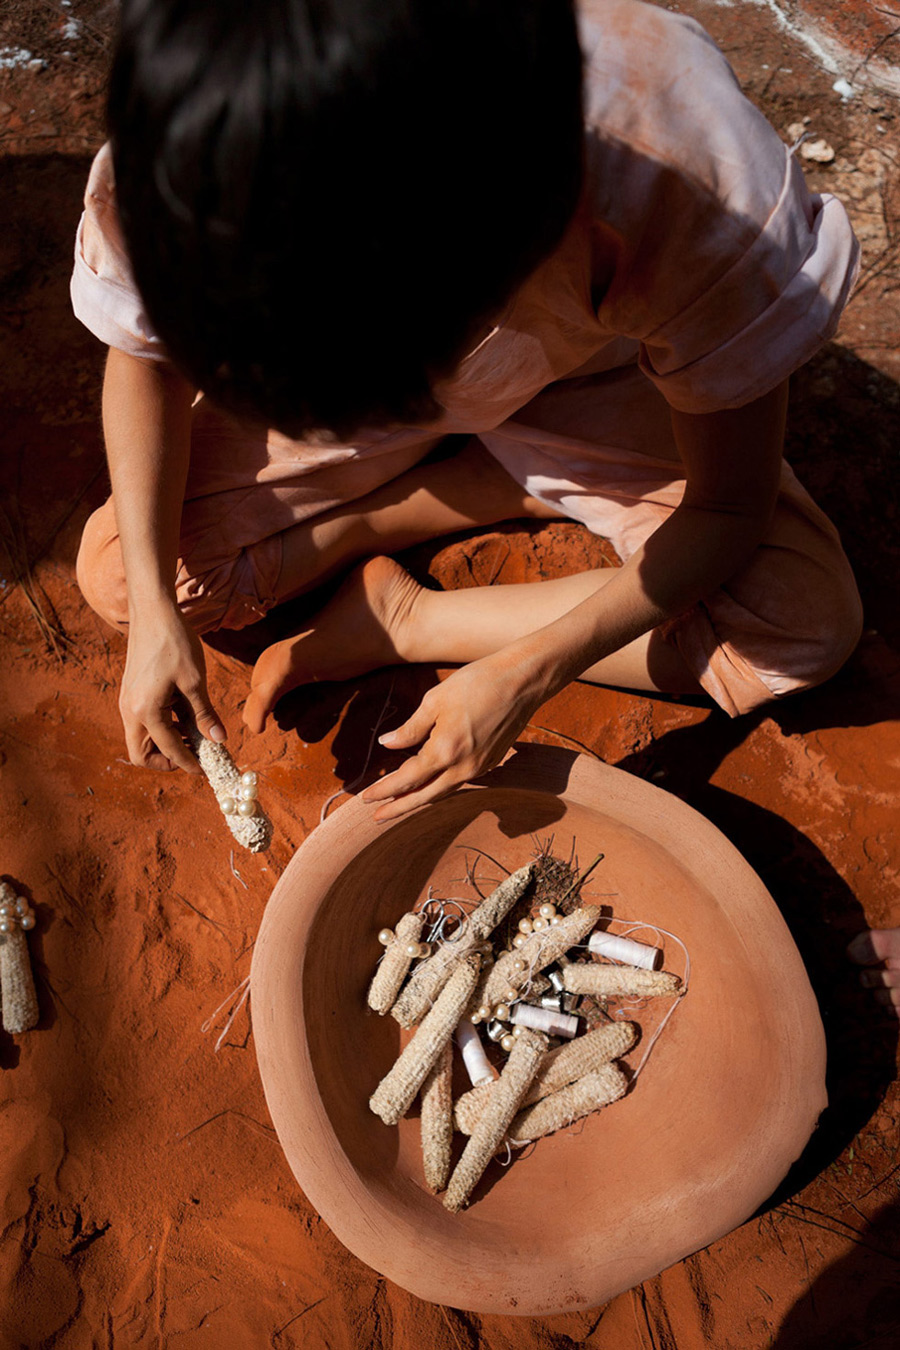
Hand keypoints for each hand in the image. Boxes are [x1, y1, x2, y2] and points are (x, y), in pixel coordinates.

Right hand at [119, 600, 225, 771]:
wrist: (153, 611)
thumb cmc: (175, 642)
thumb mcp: (195, 681)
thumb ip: (204, 714)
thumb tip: (219, 740)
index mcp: (145, 711)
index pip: (168, 749)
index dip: (188, 763)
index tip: (205, 770)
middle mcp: (129, 711)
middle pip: (140, 754)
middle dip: (165, 761)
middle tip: (192, 756)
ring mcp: (126, 701)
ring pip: (139, 739)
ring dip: (163, 744)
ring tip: (192, 735)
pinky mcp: (129, 693)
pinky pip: (141, 723)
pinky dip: (159, 728)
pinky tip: (182, 717)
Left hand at [361, 650, 545, 821]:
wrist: (522, 682)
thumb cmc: (476, 683)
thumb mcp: (434, 700)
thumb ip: (410, 728)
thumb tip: (387, 743)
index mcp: (444, 750)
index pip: (407, 779)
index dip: (384, 790)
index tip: (365, 797)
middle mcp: (463, 767)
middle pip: (424, 797)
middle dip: (398, 808)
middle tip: (376, 818)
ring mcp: (479, 768)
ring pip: (443, 793)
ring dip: (419, 801)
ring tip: (399, 806)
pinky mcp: (490, 763)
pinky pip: (458, 783)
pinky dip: (439, 789)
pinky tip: (429, 786)